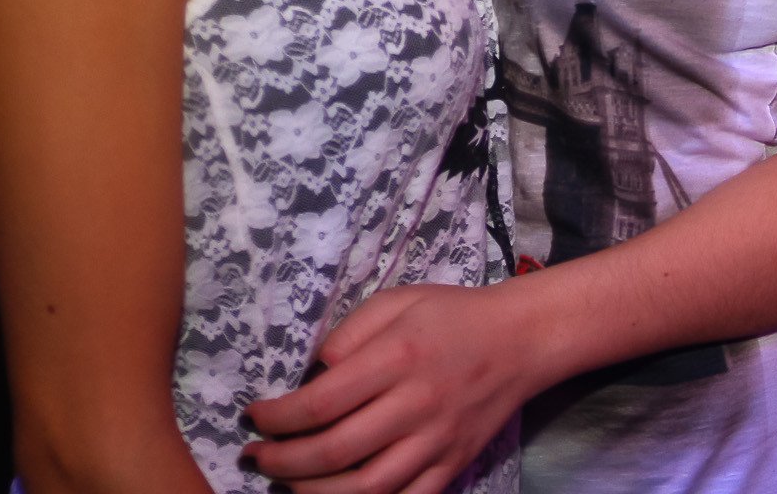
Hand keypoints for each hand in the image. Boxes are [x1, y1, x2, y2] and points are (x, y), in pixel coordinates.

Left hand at [244, 283, 531, 493]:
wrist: (522, 339)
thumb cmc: (452, 315)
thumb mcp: (398, 301)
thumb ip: (348, 333)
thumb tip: (309, 376)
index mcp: (398, 357)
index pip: (320, 403)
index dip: (276, 418)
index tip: (254, 417)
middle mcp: (417, 403)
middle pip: (333, 452)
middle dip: (280, 461)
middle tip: (257, 456)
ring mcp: (437, 441)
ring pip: (364, 489)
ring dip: (312, 492)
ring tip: (288, 481)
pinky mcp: (453, 464)